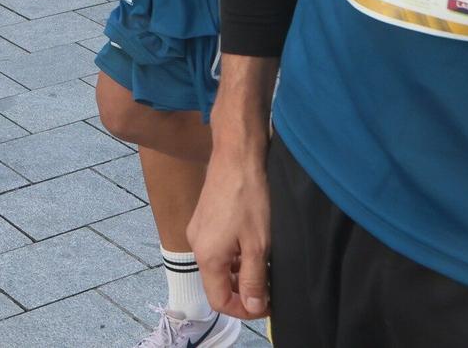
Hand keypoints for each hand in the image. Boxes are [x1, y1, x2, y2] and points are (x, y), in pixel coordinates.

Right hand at [191, 147, 272, 320]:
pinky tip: (252, 245)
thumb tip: (253, 308)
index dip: (243, 310)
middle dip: (243, 292)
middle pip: (216, 284)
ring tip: (265, 265)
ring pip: (218, 266)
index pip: (219, 300)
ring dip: (240, 273)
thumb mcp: (258, 245)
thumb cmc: (248, 198)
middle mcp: (197, 246)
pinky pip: (217, 249)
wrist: (236, 157)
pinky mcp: (204, 219)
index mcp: (207, 256)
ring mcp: (198, 231)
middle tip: (270, 287)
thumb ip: (254, 279)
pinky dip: (234, 256)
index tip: (266, 306)